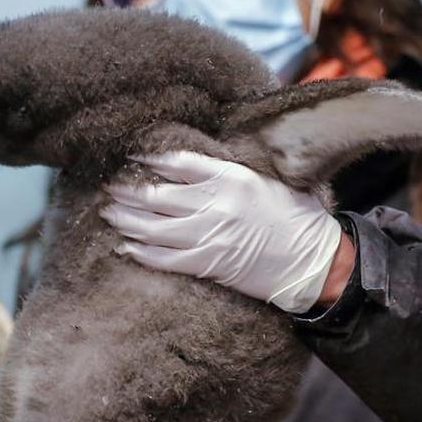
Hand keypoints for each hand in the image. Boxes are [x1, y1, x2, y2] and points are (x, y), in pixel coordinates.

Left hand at [100, 151, 350, 312]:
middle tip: (110, 186)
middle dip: (128, 191)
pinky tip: (125, 246)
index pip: (179, 163)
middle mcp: (215, 206)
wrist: (313, 262)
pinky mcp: (207, 265)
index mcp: (232, 179)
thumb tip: (197, 163)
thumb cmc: (296, 217)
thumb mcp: (267, 180)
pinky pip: (164, 259)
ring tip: (108, 212)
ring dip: (125, 219)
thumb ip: (231, 172)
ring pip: (152, 227)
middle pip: (157, 195)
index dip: (151, 159)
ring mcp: (209, 237)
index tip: (133, 156)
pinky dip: (140, 252)